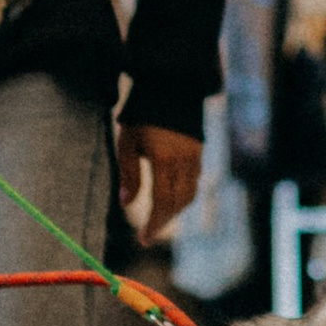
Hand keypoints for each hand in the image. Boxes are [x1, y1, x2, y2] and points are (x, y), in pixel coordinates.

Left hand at [117, 118, 203, 241]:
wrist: (170, 85)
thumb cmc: (142, 113)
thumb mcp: (128, 142)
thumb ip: (129, 173)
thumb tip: (126, 202)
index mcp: (164, 160)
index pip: (162, 202)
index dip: (154, 224)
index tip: (144, 240)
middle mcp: (184, 162)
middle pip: (178, 203)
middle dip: (163, 221)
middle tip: (148, 234)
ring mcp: (195, 156)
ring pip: (189, 193)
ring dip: (174, 210)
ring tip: (158, 218)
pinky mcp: (199, 150)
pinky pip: (194, 181)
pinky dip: (183, 195)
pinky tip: (171, 197)